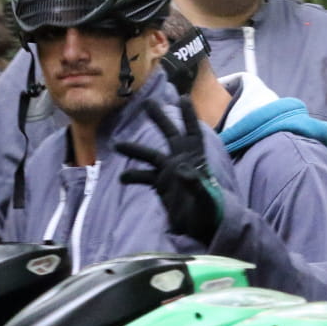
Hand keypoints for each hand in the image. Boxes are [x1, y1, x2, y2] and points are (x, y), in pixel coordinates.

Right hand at [117, 95, 223, 244]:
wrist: (202, 227)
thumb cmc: (210, 211)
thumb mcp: (205, 200)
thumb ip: (196, 185)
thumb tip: (182, 170)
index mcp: (196, 159)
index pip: (193, 132)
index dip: (189, 116)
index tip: (183, 98)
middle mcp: (182, 160)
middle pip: (170, 134)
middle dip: (160, 118)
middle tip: (147, 103)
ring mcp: (170, 171)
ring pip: (151, 155)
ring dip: (135, 150)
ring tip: (117, 145)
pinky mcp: (162, 184)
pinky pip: (144, 176)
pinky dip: (133, 176)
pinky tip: (121, 178)